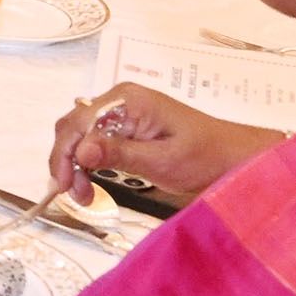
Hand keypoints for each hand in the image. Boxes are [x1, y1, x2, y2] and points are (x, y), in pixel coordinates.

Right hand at [46, 81, 272, 207]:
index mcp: (128, 101)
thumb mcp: (161, 160)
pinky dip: (87, 163)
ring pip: (79, 135)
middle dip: (66, 161)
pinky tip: (92, 183)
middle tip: (74, 194)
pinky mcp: (125, 126)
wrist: (231, 157)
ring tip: (85, 194)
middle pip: (73, 127)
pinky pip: (94, 141)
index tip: (65, 186)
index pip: (79, 123)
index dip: (65, 155)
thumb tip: (82, 150)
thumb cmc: (204, 156)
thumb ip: (119, 153)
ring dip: (74, 164)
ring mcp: (122, 112)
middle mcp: (120, 100)